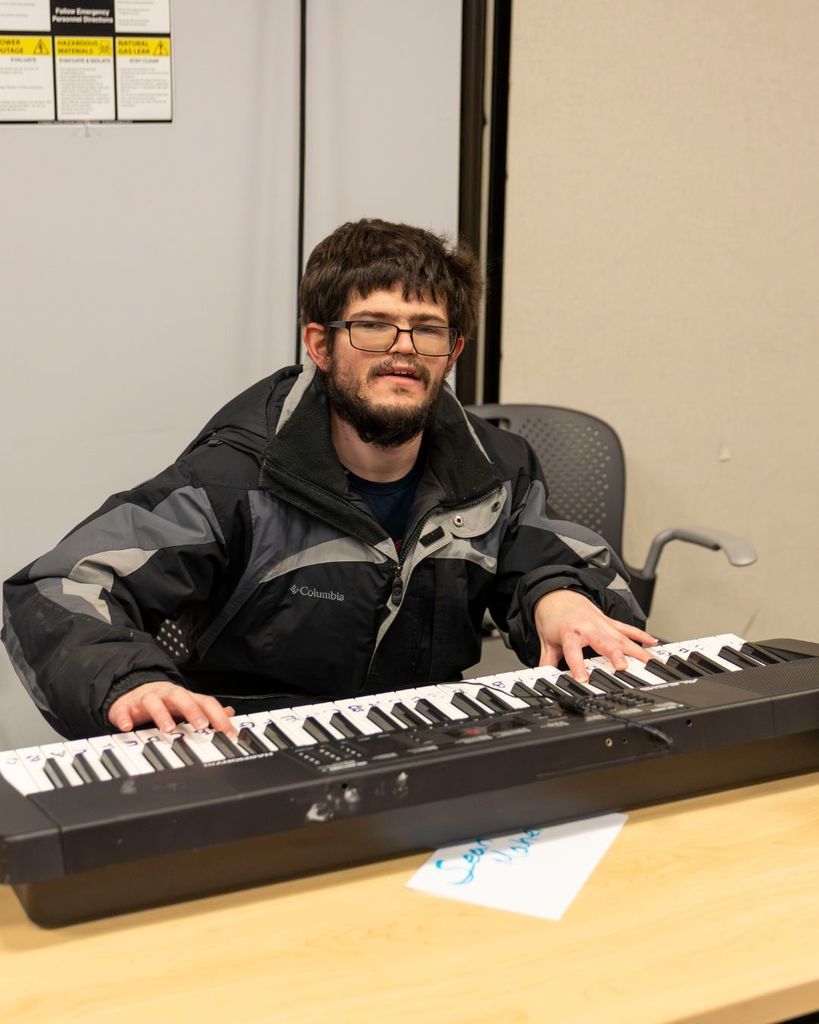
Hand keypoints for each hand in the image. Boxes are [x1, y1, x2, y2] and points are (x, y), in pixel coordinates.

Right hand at [108, 681, 236, 736]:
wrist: (133, 689)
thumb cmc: (164, 701)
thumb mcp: (187, 704)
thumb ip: (207, 710)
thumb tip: (230, 713)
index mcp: (185, 697)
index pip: (205, 702)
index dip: (218, 716)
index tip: (228, 732)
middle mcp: (167, 695)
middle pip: (181, 697)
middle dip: (192, 710)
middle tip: (202, 725)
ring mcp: (146, 699)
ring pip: (154, 701)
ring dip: (161, 714)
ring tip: (168, 729)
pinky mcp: (126, 706)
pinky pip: (123, 710)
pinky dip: (125, 718)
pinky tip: (127, 727)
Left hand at [534, 590, 656, 681]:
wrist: (556, 595)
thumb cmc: (553, 619)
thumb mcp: (546, 642)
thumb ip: (547, 663)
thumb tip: (544, 680)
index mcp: (570, 633)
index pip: (573, 652)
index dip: (578, 666)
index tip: (584, 680)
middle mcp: (588, 628)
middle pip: (603, 642)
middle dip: (614, 654)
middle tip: (623, 667)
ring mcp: (601, 624)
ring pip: (621, 637)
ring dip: (636, 649)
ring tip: (650, 661)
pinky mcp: (609, 621)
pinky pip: (627, 629)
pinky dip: (640, 635)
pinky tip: (653, 644)